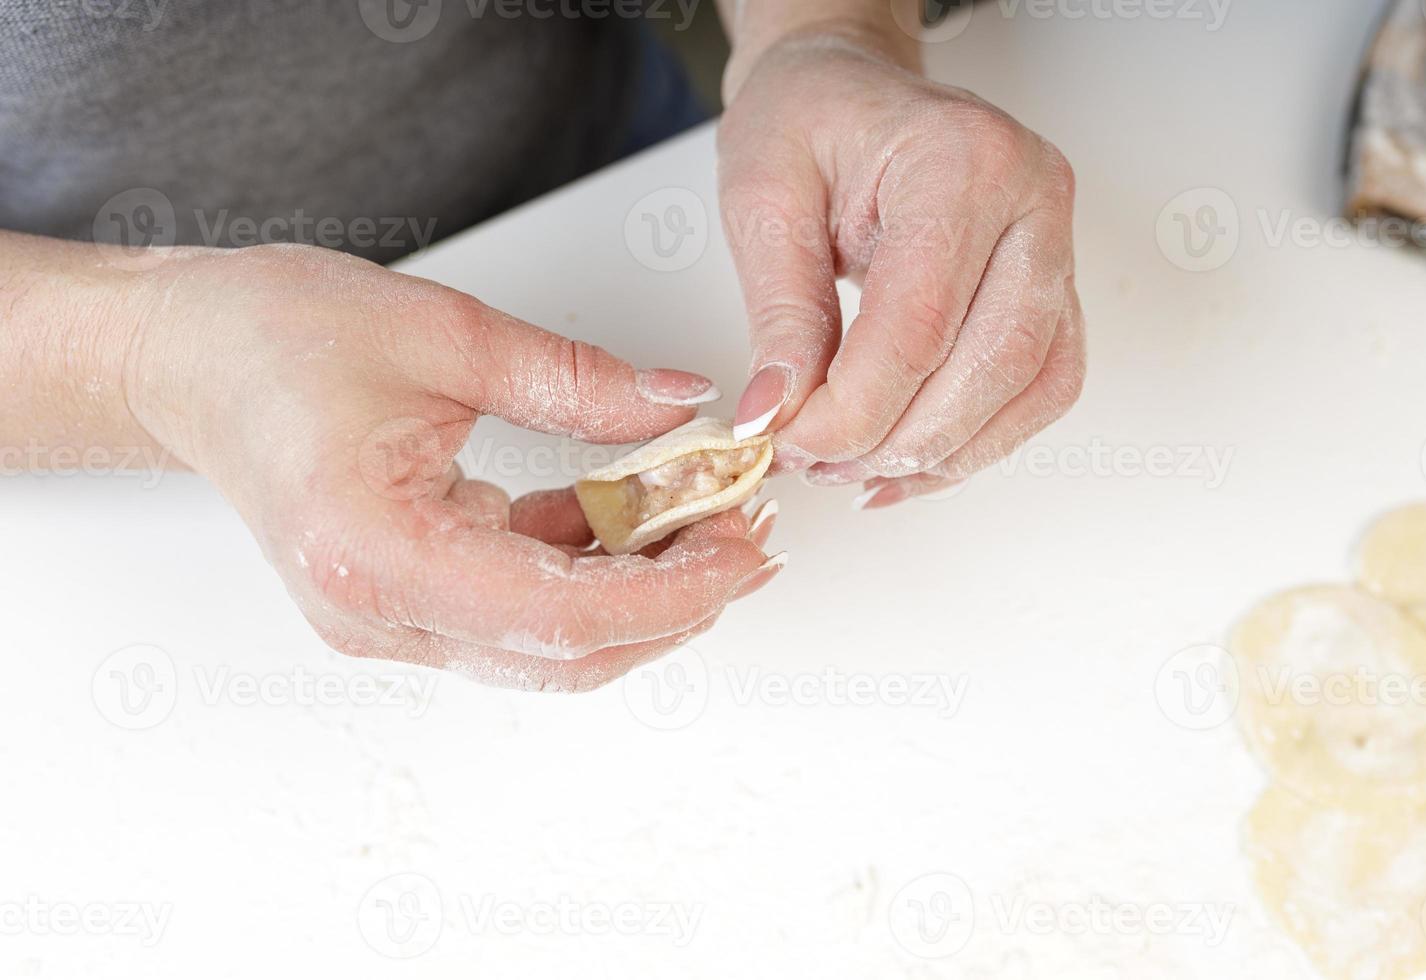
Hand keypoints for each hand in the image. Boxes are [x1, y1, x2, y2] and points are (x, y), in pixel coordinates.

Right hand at [125, 244, 782, 690]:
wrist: (185, 359)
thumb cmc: (270, 339)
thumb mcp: (443, 334)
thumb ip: (576, 383)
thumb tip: (681, 408)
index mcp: (374, 553)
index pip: (558, 618)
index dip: (672, 594)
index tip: (742, 550)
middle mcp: (378, 611)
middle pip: (566, 653)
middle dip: (675, 601)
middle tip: (749, 534)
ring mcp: (390, 617)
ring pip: (550, 642)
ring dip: (642, 589)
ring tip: (711, 517)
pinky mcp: (408, 597)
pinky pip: (521, 604)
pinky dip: (591, 567)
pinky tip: (643, 512)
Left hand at [717, 29, 1084, 506]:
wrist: (845, 88)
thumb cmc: (808, 120)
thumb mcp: (764, 198)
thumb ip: (780, 312)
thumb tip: (779, 415)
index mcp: (960, 159)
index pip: (920, 322)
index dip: (853, 408)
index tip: (788, 440)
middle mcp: (1032, 199)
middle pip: (993, 363)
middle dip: (897, 439)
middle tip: (818, 462)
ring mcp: (1057, 244)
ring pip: (1032, 388)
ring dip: (942, 452)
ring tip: (855, 469)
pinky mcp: (1054, 287)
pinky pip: (1040, 389)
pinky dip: (975, 442)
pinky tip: (905, 462)